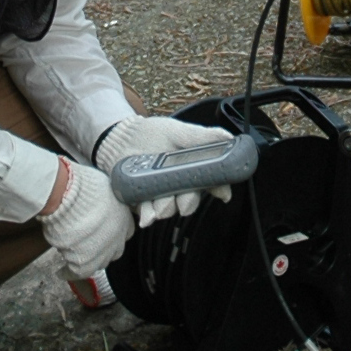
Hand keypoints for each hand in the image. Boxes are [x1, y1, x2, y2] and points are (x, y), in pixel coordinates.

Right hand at [38, 161, 136, 276]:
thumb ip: (107, 200)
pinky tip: (61, 272)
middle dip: (104, 248)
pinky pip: (77, 272)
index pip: (124, 232)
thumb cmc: (85, 185)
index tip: (104, 230)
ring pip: (98, 262)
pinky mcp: (84, 262)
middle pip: (114, 251)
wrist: (69, 196)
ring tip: (74, 254)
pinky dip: (68, 272)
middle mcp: (117, 239)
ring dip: (88, 259)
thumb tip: (101, 198)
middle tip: (89, 244)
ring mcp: (102, 252)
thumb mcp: (106, 187)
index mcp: (125, 220)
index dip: (113, 232)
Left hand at [96, 116, 234, 226]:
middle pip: (190, 200)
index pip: (212, 183)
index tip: (222, 193)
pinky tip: (147, 218)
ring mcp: (161, 195)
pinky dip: (148, 216)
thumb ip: (203, 136)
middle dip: (188, 203)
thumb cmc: (152, 133)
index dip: (219, 189)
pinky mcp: (142, 201)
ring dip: (166, 209)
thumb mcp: (179, 131)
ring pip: (169, 208)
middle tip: (184, 204)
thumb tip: (228, 137)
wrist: (122, 139)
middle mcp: (180, 186)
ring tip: (158, 207)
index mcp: (193, 170)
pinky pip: (147, 212)